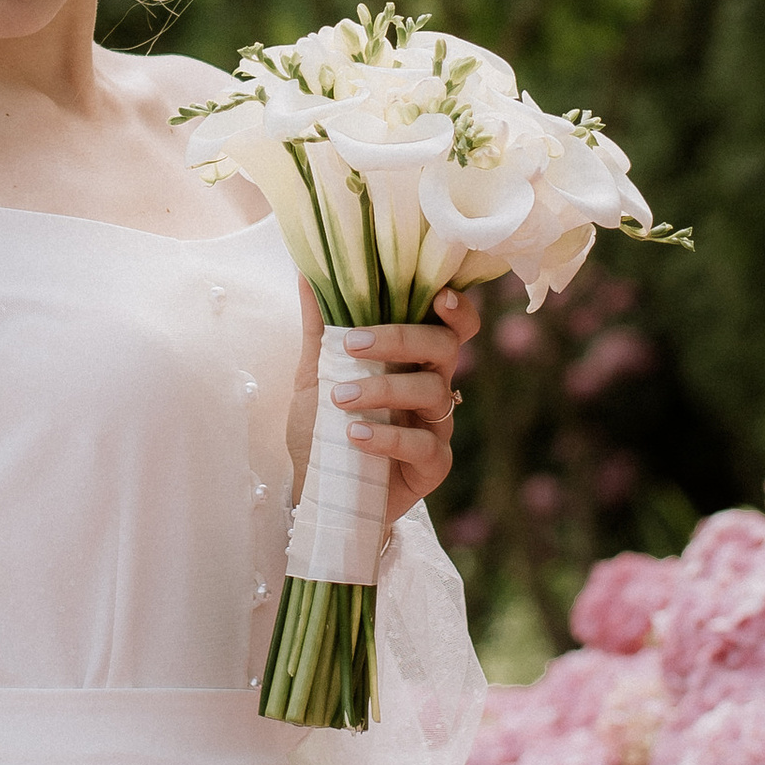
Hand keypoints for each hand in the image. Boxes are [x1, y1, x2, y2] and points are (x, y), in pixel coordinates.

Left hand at [329, 288, 478, 522]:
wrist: (315, 492)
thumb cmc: (322, 429)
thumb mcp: (313, 375)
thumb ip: (318, 328)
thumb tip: (307, 272)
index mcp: (413, 361)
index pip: (450, 326)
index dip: (457, 308)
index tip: (438, 294)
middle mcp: (433, 388)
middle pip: (445, 348)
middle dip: (402, 339)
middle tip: (354, 345)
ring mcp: (436, 428)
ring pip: (433, 394)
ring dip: (384, 390)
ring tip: (340, 399)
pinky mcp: (432, 467)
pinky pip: (425, 446)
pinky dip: (388, 438)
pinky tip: (355, 436)